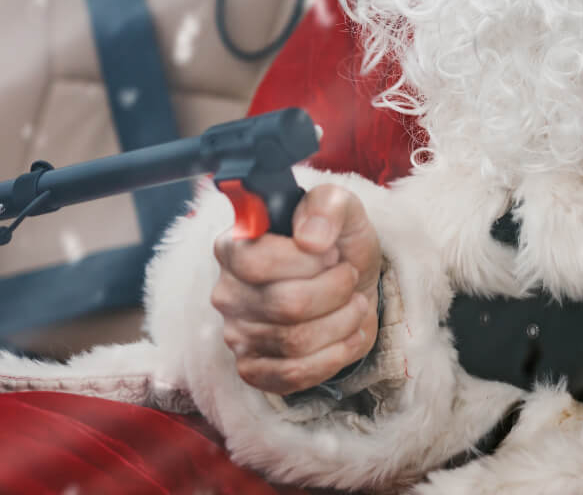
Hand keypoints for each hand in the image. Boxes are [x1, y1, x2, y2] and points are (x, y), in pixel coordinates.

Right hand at [211, 183, 381, 396]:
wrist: (350, 286)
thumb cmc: (337, 244)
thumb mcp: (342, 208)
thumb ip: (326, 206)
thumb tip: (309, 237)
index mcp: (234, 247)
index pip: (258, 262)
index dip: (306, 261)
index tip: (331, 252)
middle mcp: (227, 293)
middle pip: (286, 305)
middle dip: (336, 290)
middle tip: (349, 276)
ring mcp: (237, 335)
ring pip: (296, 341)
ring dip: (342, 321)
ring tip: (354, 303)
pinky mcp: (254, 369)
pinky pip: (294, 375)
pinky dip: (334, 356)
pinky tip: (348, 335)